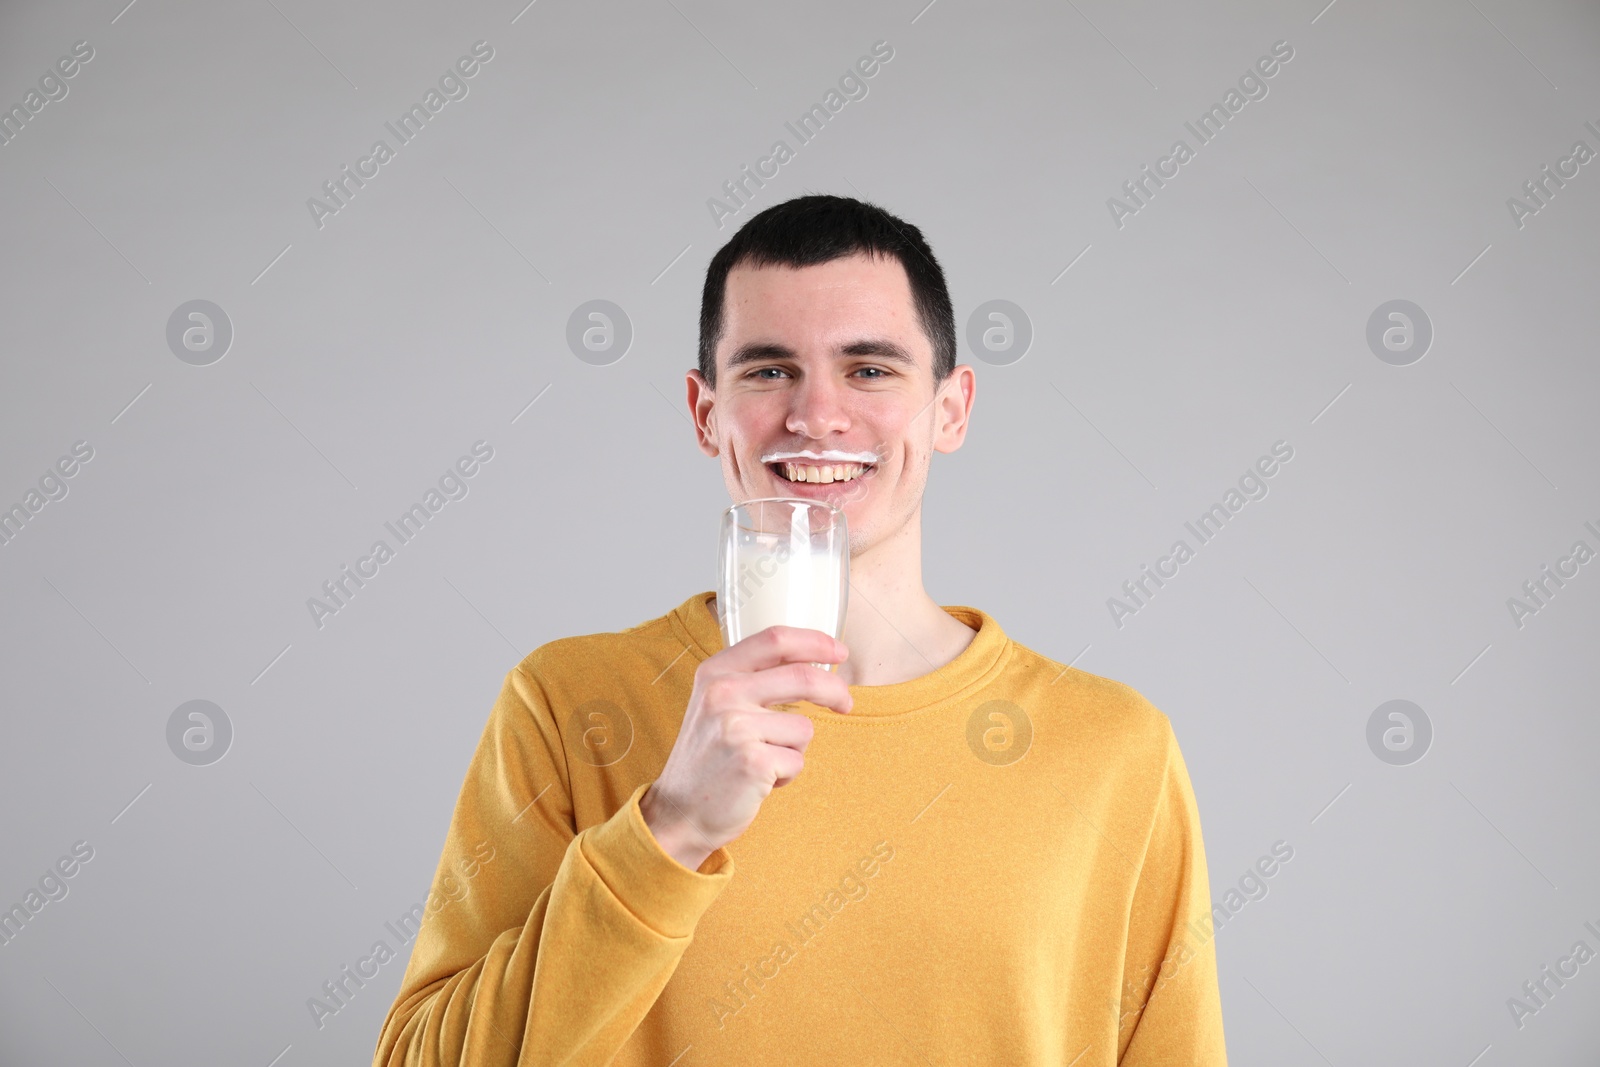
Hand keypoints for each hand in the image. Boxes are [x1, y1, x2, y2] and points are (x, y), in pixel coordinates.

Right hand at [640, 626, 850, 870]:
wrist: (679, 812)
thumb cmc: (708, 758)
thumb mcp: (716, 704)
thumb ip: (752, 679)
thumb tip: (812, 663)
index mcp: (715, 672)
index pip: (775, 639)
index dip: (815, 642)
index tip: (839, 651)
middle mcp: (722, 693)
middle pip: (802, 676)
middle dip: (835, 690)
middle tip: (845, 704)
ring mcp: (736, 727)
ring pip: (804, 727)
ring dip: (794, 749)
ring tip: (763, 761)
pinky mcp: (752, 762)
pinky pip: (797, 760)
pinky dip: (787, 774)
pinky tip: (759, 781)